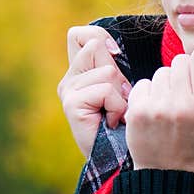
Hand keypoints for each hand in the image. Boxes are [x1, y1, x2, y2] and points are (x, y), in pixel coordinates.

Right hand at [57, 25, 131, 157]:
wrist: (119, 158)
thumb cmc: (125, 124)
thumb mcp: (121, 88)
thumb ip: (114, 66)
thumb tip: (114, 48)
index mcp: (79, 72)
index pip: (80, 35)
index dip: (101, 38)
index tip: (116, 55)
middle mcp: (69, 79)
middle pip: (95, 45)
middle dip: (117, 70)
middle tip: (117, 98)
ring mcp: (68, 91)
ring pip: (106, 70)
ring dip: (120, 93)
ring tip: (115, 112)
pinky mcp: (71, 104)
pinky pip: (105, 90)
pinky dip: (117, 106)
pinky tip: (112, 121)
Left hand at [125, 47, 193, 173]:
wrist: (167, 171)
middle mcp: (182, 105)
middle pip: (180, 60)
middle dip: (183, 73)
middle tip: (185, 94)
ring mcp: (158, 107)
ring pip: (161, 71)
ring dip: (166, 84)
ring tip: (170, 105)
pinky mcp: (138, 111)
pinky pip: (144, 83)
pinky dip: (149, 93)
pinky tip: (156, 110)